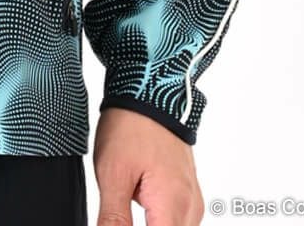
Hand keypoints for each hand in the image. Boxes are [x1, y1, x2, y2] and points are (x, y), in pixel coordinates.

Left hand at [93, 107, 204, 225]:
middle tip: (119, 213)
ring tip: (127, 203)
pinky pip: (177, 219)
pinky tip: (138, 206)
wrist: (148, 90)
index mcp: (173, 207)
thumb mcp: (112, 175)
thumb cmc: (131, 126)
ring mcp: (192, 198)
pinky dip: (159, 219)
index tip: (119, 222)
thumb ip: (114, 219)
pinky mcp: (187, 191)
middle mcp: (190, 207)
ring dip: (153, 224)